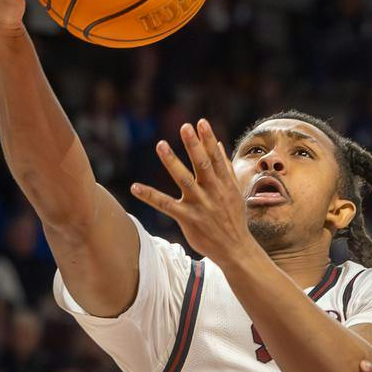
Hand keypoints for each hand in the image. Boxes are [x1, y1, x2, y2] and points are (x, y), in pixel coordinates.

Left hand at [132, 120, 256, 266]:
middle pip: (202, 165)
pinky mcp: (187, 219)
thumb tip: (219, 144)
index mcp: (224, 184)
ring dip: (172, 162)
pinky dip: (150, 196)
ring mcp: (200, 205)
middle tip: (185, 126)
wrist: (235, 249)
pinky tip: (135, 187)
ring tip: (161, 144)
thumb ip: (225, 168)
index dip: (208, 139)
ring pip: (184, 180)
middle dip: (194, 145)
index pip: (215, 157)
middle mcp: (212, 192)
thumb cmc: (233, 219)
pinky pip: (165, 205)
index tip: (201, 122)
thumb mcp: (234, 192)